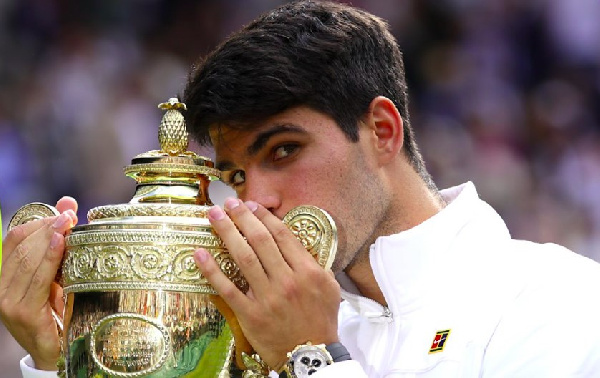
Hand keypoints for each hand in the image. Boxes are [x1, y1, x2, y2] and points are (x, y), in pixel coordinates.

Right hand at [0, 197, 77, 369]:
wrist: (58, 352)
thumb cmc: (59, 311)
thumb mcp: (60, 274)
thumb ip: (59, 242)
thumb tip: (68, 203)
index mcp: (7, 277)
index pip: (14, 238)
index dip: (37, 220)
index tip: (63, 210)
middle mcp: (2, 288)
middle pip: (20, 246)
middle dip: (46, 226)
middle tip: (69, 215)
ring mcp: (9, 302)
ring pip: (27, 259)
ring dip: (49, 238)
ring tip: (67, 224)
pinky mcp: (23, 313)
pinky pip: (37, 280)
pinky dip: (48, 258)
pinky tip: (60, 244)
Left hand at [194, 198, 340, 369]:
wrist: (311, 355)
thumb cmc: (320, 320)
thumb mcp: (329, 288)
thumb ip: (315, 263)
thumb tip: (296, 243)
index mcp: (308, 272)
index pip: (282, 235)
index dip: (264, 217)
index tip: (251, 205)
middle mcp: (287, 281)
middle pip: (260, 240)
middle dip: (242, 217)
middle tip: (228, 203)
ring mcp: (268, 297)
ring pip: (243, 257)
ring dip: (227, 232)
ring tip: (213, 216)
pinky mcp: (250, 314)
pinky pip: (227, 288)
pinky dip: (212, 270)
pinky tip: (200, 253)